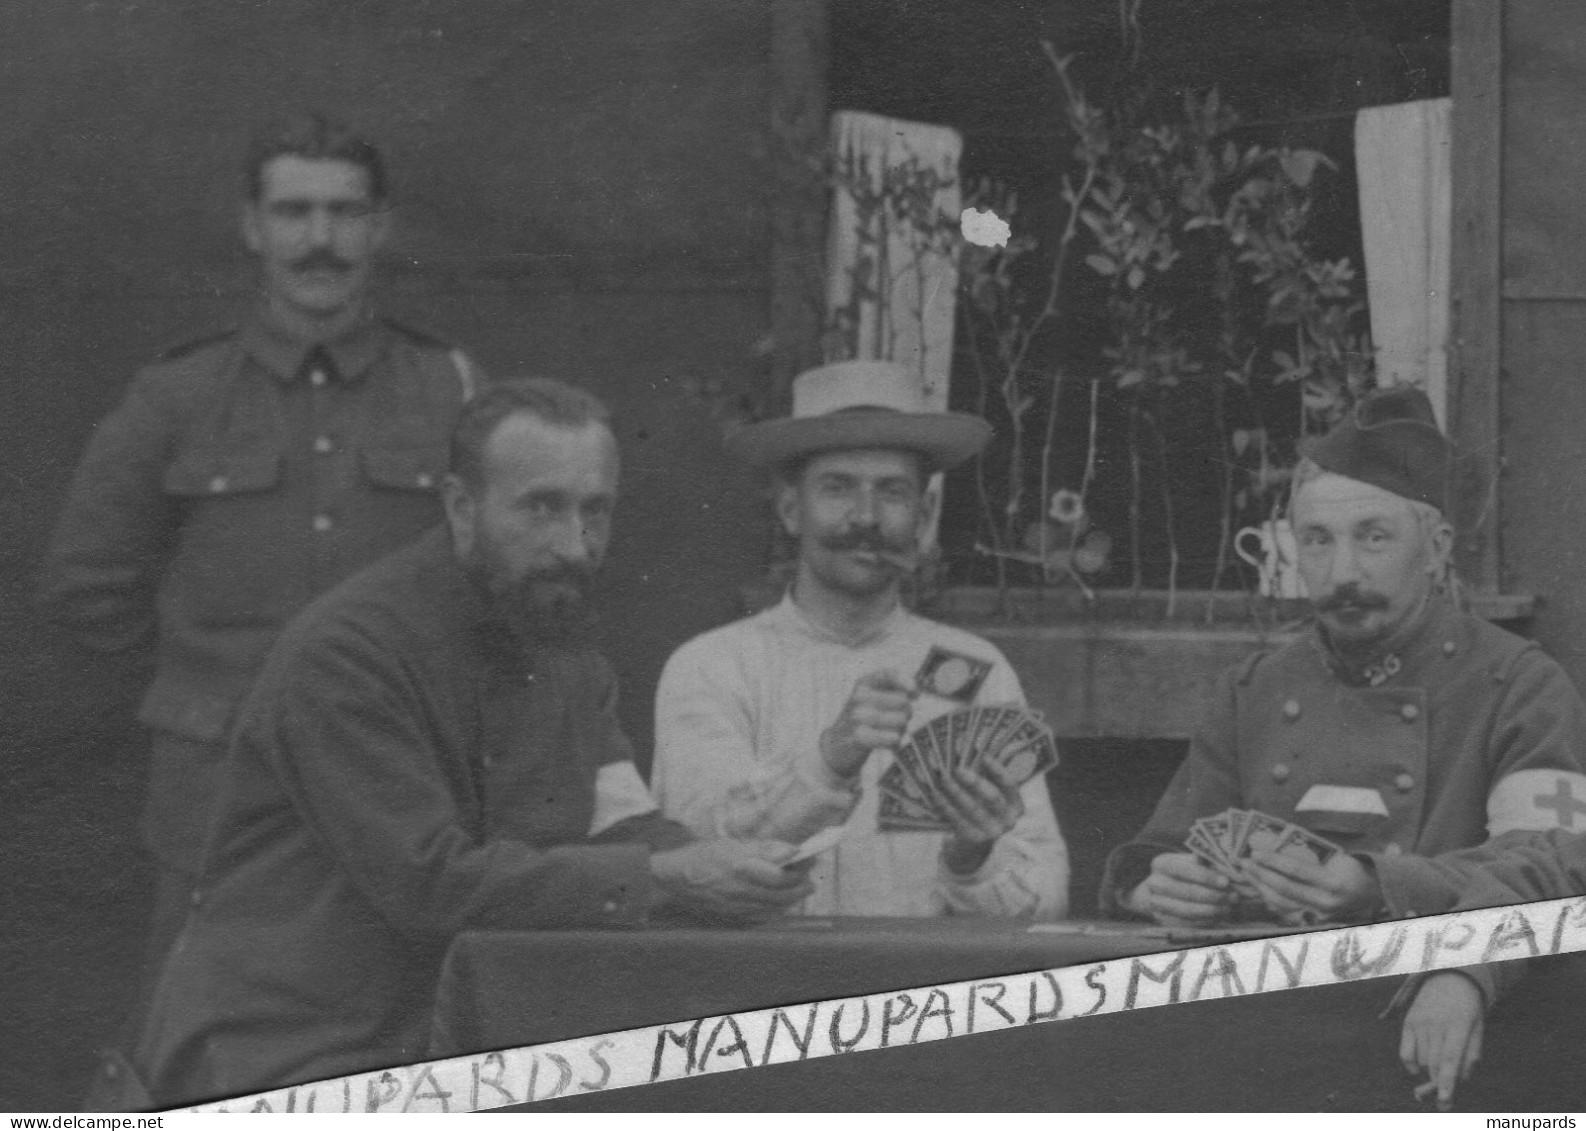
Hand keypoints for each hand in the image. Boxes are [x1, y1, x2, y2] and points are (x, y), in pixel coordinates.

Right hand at [650, 839, 813, 925]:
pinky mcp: (734, 919)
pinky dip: (776, 910)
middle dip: (802, 887)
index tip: (810, 858)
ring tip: (800, 890)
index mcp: (742, 867)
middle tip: (811, 880)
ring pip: (776, 908)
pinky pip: (763, 918)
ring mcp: (738, 908)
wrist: (674, 880)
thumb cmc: (703, 856)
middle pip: (783, 895)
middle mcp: (742, 891)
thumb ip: (765, 848)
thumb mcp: (733, 843)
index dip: (800, 867)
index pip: (782, 874)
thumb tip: (793, 850)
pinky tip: (779, 903)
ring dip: (792, 900)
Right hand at [819, 670, 914, 777]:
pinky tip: (886, 744)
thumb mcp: (872, 697)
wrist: (837, 745)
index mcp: (864, 683)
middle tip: (894, 721)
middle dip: (905, 714)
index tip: (915, 695)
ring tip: (888, 733)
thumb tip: (915, 692)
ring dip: (901, 730)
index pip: (890, 674)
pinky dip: (895, 744)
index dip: (907, 682)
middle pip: (903, 702)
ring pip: (901, 721)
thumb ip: (894, 688)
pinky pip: (893, 738)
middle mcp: (859, 696)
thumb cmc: (863, 720)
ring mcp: (858, 716)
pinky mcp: (859, 736)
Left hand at [939, 761, 1024, 875]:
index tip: (984, 756)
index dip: (998, 771)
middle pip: (993, 797)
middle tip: (958, 769)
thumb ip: (981, 776)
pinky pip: (958, 819)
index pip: (1011, 785)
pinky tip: (936, 794)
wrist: (972, 847)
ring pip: (973, 808)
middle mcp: (1008, 821)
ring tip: (943, 778)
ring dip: (956, 791)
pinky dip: (946, 805)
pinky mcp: (974, 839)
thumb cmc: (979, 811)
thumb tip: (966, 752)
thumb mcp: (985, 796)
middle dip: (975, 782)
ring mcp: (992, 832)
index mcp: (1016, 806)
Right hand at [1126, 852, 1235, 926]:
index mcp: (1161, 864)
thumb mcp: (1192, 862)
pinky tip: (1218, 916)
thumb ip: (1205, 861)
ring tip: (1228, 907)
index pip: (1181, 869)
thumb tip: (1225, 862)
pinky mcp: (1163, 921)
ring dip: (1210, 910)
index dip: (1204, 876)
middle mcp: (1154, 883)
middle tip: (1233, 897)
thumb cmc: (1187, 872)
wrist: (1166, 890)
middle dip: (1211, 895)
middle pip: (1184, 891)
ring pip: (1185, 910)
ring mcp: (1156, 904)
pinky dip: (1204, 921)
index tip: (1226, 882)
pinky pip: (1186, 924)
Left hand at [1245, 848, 1381, 921]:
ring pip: (1282, 903)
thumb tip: (1273, 843)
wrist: (1373, 893)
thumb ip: (1308, 854)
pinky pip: (1287, 911)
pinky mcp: (1314, 921)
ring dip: (1261, 887)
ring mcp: (1319, 915)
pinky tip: (1259, 888)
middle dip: (1261, 874)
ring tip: (1247, 873)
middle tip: (1244, 862)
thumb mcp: (1335, 856)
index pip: (1296, 870)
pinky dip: (1270, 899)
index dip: (1273, 861)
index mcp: (1333, 882)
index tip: (1255, 853)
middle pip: (1285, 888)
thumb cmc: (1352, 868)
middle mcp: (1326, 902)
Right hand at [1401, 972, 1484, 1110]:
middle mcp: (1436, 1024)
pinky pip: (1405, 1054)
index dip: (1447, 1083)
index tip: (1444, 1102)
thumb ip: (1471, 1055)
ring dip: (1430, 1073)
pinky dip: (1412, 1066)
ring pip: (1422, 1062)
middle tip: (1445, 1105)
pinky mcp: (1407, 1023)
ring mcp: (1419, 1023)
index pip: (1450, 1060)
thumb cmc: (1469, 1008)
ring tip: (1439, 1071)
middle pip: (1434, 1065)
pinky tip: (1420, 1068)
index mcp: (1458, 1026)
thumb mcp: (1478, 1028)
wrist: (1448, 978)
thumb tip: (1460, 1080)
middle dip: (1439, 1086)